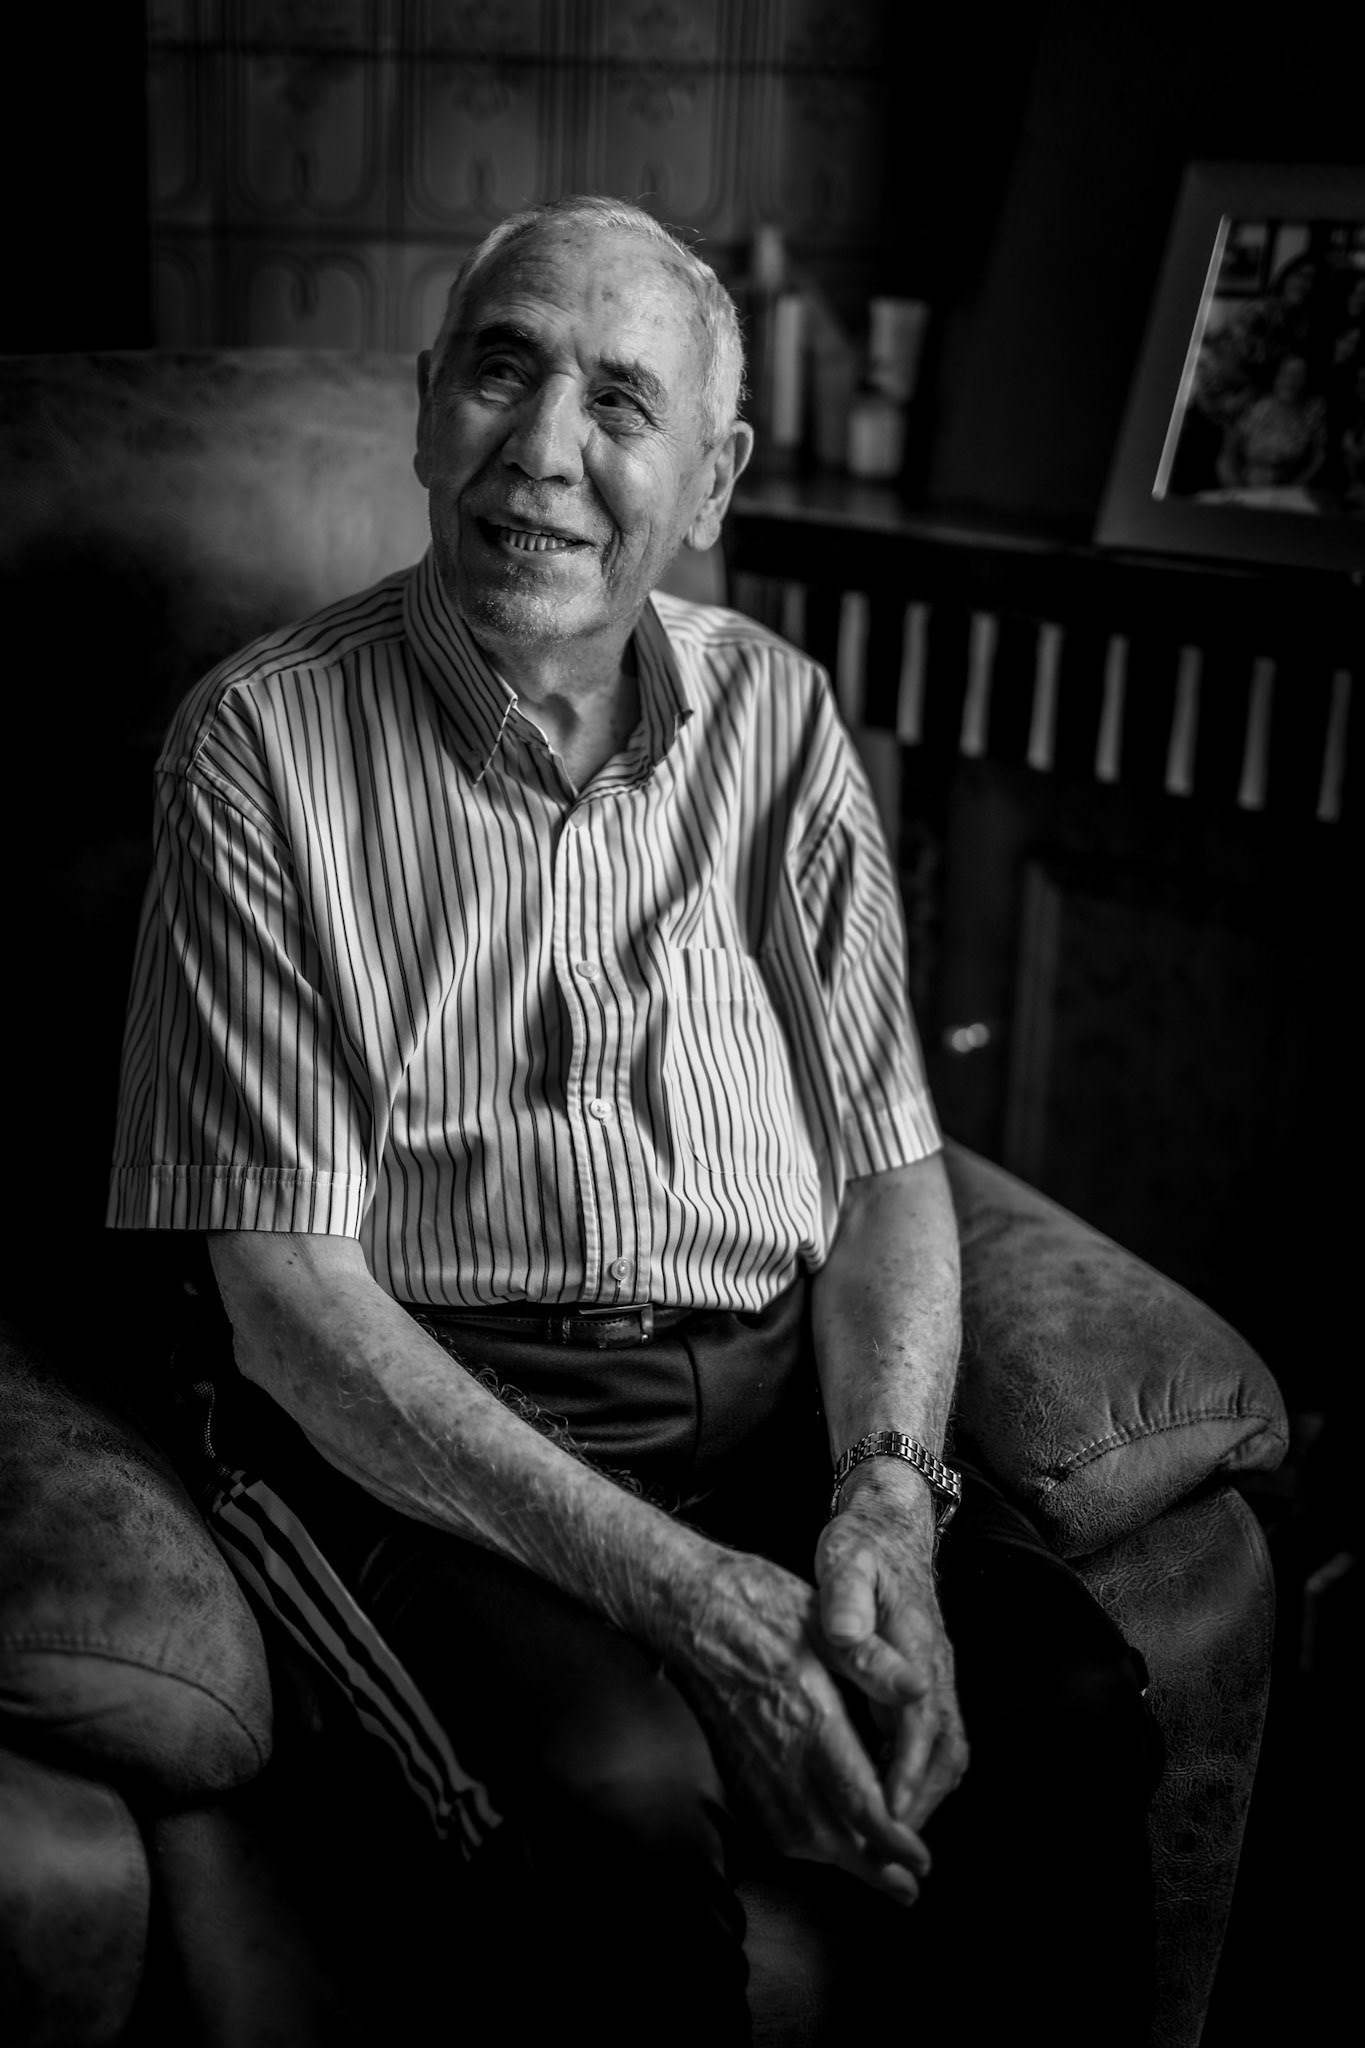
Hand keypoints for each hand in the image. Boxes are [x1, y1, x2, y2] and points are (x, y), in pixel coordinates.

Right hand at [673, 1546, 932, 1904]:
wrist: (685, 1608)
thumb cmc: (758, 1605)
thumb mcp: (825, 1615)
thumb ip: (872, 1661)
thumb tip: (918, 1689)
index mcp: (809, 1716)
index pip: (857, 1798)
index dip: (892, 1838)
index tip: (920, 1860)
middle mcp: (779, 1752)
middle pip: (829, 1834)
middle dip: (872, 1868)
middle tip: (907, 1889)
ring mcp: (750, 1763)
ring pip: (797, 1836)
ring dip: (838, 1862)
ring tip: (875, 1875)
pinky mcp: (732, 1765)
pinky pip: (768, 1821)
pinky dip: (800, 1844)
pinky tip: (820, 1843)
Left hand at [814, 1472, 967, 1830]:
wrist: (890, 1517)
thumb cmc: (860, 1545)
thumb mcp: (844, 1569)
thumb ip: (854, 1620)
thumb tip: (889, 1677)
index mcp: (916, 1649)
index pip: (919, 1729)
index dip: (906, 1779)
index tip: (888, 1820)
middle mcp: (936, 1668)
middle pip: (945, 1752)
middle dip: (920, 1802)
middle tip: (886, 1844)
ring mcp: (938, 1673)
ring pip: (948, 1748)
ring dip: (924, 1790)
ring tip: (888, 1826)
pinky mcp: (931, 1675)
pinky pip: (938, 1735)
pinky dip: (921, 1769)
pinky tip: (888, 1782)